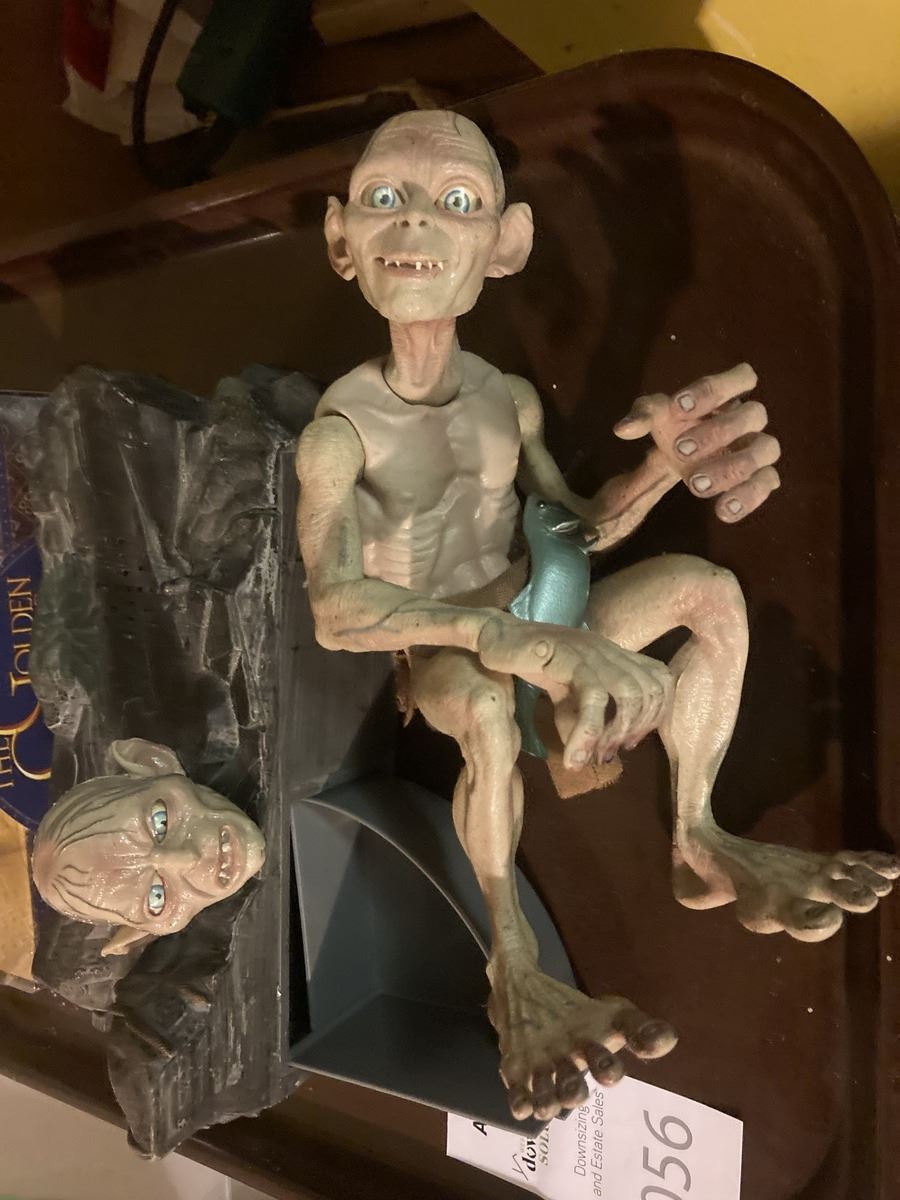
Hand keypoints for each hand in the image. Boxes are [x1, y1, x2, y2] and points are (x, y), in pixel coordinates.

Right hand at [478, 617, 670, 768]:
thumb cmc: (528, 664)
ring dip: (615, 733)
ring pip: (631, 694)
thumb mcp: (563, 696)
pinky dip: (588, 732)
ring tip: (592, 754)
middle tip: (608, 753)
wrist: (493, 636)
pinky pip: (594, 697)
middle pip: (652, 689)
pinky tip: (572, 754)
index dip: (654, 715)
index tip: (629, 743)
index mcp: (613, 654)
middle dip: (635, 730)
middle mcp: (608, 649)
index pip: (660, 679)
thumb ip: (582, 719)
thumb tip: (594, 755)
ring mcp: (591, 650)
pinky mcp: (569, 656)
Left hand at [614, 363, 779, 521]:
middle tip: (679, 450)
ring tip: (695, 485)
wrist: (682, 454)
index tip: (678, 408)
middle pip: (754, 414)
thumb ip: (643, 416)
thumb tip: (623, 429)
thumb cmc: (676, 425)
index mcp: (729, 394)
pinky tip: (722, 510)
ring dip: (731, 468)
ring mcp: (757, 447)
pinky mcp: (760, 476)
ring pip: (766, 449)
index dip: (714, 390)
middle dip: (716, 432)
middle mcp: (749, 419)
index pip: (742, 377)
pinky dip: (749, 497)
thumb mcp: (656, 416)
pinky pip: (768, 483)